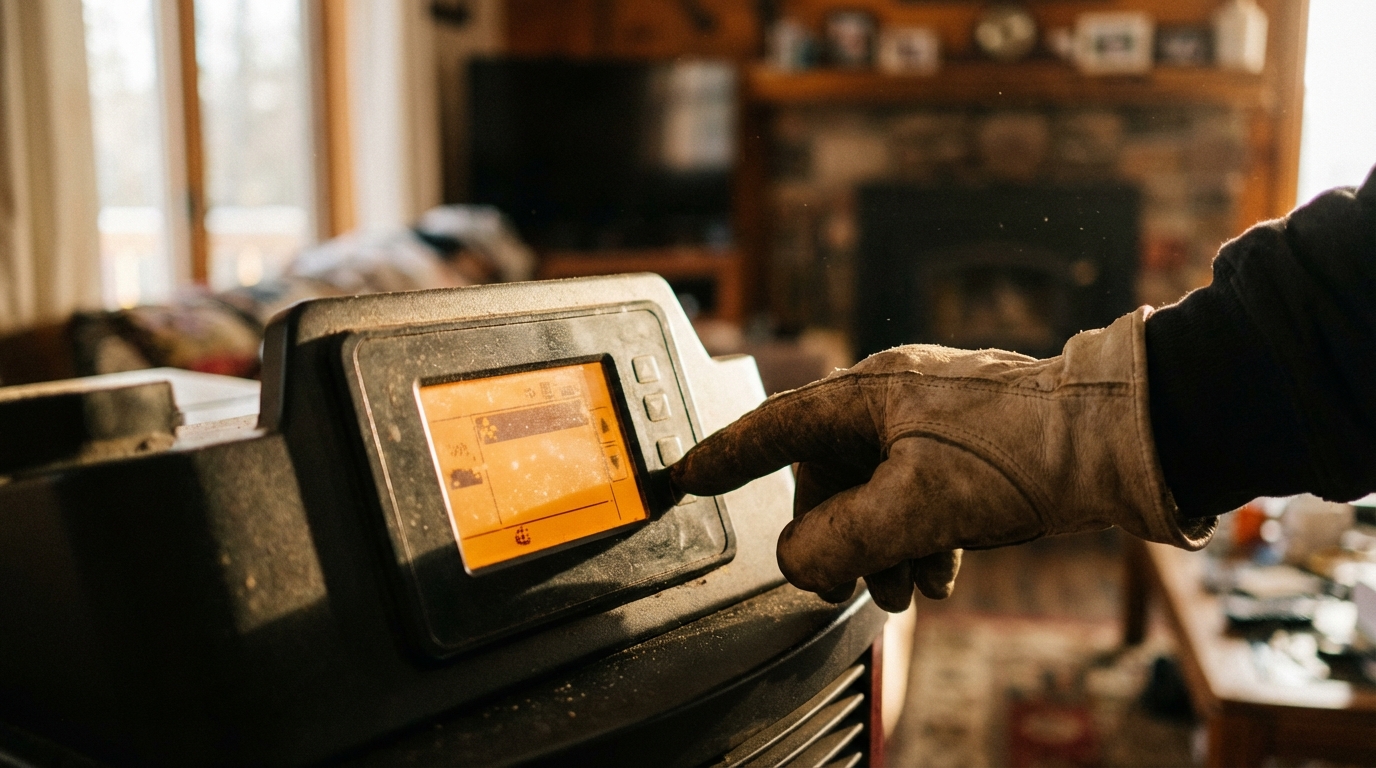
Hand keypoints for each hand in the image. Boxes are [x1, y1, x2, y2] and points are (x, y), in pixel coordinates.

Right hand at [671, 310, 1213, 612]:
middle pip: (827, 475)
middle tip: (850, 581)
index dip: (725, 457)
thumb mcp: (920, 507)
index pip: (774, 428)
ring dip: (881, 546)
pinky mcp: (966, 443)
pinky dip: (918, 536)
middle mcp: (893, 398)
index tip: (684, 477)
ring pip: (874, 491)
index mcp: (868, 393)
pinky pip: (915, 495)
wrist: (1124, 440)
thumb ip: (842, 540)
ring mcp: (931, 419)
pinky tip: (941, 568)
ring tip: (908, 586)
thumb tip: (796, 562)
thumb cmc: (1028, 452)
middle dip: (836, 536)